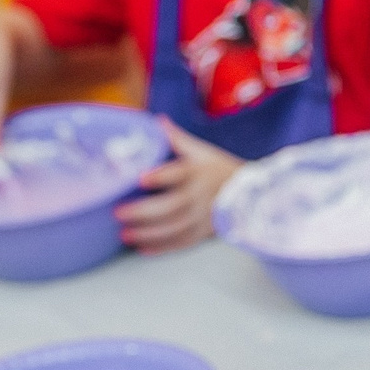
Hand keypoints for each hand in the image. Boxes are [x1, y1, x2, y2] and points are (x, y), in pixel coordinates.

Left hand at [118, 125, 240, 252]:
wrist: (251, 195)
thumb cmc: (219, 170)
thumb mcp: (201, 151)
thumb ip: (177, 139)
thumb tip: (156, 120)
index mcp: (197, 172)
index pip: (178, 173)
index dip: (160, 176)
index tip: (140, 178)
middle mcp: (200, 196)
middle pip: (171, 206)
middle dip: (144, 212)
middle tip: (119, 212)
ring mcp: (203, 217)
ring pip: (174, 228)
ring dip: (148, 233)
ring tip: (125, 234)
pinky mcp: (204, 233)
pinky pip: (182, 243)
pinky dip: (163, 248)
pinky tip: (142, 250)